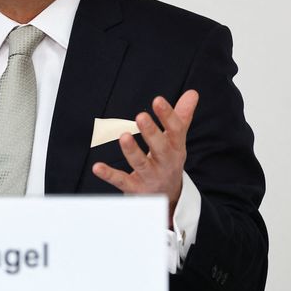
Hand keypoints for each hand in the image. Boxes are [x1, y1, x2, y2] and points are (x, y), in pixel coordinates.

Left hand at [92, 90, 198, 223]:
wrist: (169, 198)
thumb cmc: (168, 161)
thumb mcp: (177, 140)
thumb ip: (182, 116)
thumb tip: (192, 93)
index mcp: (176, 148)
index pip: (175, 130)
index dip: (167, 115)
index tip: (158, 100)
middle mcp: (165, 163)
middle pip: (160, 148)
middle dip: (151, 132)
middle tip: (141, 116)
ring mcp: (150, 177)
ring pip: (141, 164)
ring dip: (132, 151)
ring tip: (124, 136)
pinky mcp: (136, 189)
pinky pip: (121, 181)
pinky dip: (109, 175)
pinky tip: (97, 167)